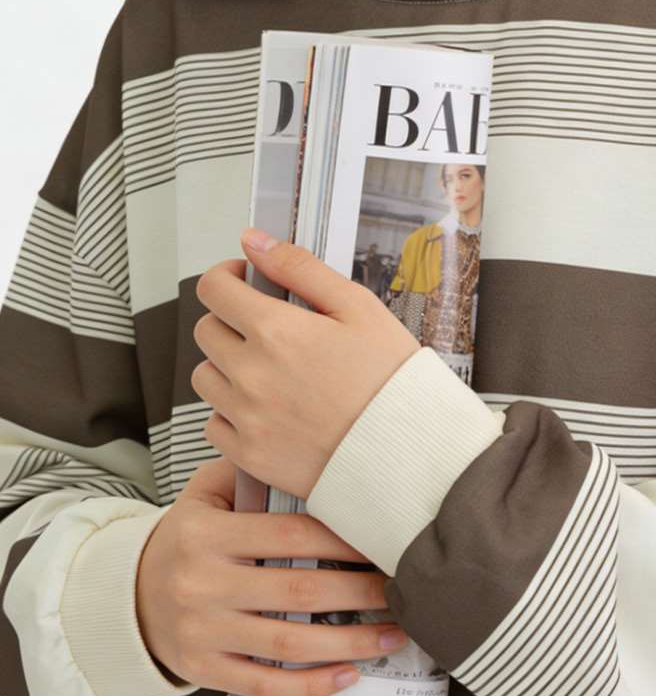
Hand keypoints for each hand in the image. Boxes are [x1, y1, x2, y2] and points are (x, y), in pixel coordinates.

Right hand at [136, 456, 411, 695]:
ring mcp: (202, 633)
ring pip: (289, 643)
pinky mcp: (205, 671)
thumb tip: (309, 455)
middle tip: (405, 589)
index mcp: (206, 535)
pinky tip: (349, 675)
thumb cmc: (185, 542)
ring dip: (351, 643)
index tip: (384, 543)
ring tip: (395, 636)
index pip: (289, 534)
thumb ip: (247, 474)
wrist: (126, 599)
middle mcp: (202, 584)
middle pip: (298, 589)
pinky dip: (310, 685)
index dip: (343, 540)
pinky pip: (265, 685)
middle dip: (361, 592)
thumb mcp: (200, 498)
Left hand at [190, 228, 420, 499]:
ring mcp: (246, 417)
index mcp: (276, 331)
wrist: (409, 451)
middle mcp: (251, 373)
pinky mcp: (249, 455)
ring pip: (205, 377)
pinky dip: (231, 414)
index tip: (246, 281)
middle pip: (206, 331)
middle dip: (230, 321)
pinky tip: (266, 410)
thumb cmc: (392, 379)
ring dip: (227, 367)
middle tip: (268, 330)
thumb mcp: (358, 307)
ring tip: (269, 372)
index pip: (214, 289)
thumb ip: (300, 268)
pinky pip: (214, 425)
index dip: (227, 277)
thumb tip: (254, 240)